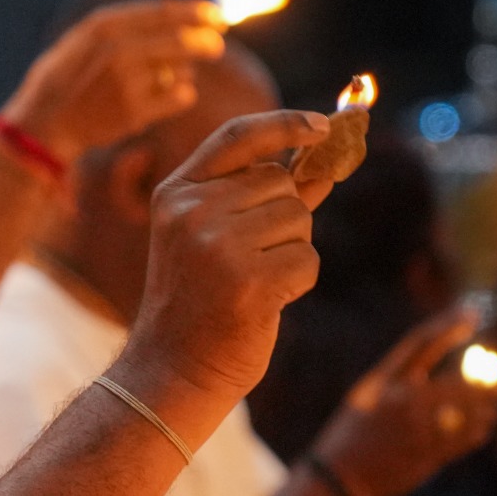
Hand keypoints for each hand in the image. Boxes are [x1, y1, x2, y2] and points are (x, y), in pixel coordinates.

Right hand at [0, 0, 225, 163]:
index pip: (162, 11)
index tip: (217, 16)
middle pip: (181, 40)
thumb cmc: (68, 80)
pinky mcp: (134, 113)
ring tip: (170, 77)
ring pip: (182, 70)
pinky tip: (174, 96)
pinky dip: (182, 95)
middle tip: (216, 47)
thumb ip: (122, 26)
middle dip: (205, 43)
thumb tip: (177, 17)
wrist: (46, 124)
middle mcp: (117, 51)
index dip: (196, 12)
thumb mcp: (84, 39)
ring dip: (185, 72)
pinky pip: (180, 97)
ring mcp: (126, 83)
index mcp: (104, 26)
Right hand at [121, 111, 329, 410]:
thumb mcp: (215, 238)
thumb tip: (324, 161)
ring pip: (299, 219)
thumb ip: (261, 197)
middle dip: (284, 219)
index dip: (284, 124)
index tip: (322, 125)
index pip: (237, 136)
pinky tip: (263, 303)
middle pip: (280, 183)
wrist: (172, 371)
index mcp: (176, 193)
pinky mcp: (247, 281)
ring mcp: (216, 245)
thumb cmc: (198, 304)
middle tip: (250, 262)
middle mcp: (191, 212)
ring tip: (252, 284)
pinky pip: (307, 259)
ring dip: (292, 252)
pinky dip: (298, 283)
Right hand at [312, 307, 496, 495]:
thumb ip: (397, 387)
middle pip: (458, 382)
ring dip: (486, 410)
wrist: (337, 479)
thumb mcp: (364, 402)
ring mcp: (416, 428)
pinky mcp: (426, 455)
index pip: (422, 343)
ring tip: (494, 409)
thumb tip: (426, 378)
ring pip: (467, 413)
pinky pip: (463, 440)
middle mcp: (401, 400)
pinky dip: (477, 433)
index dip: (448, 326)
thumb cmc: (350, 438)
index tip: (471, 317)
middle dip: (486, 383)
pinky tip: (482, 430)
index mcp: (383, 382)